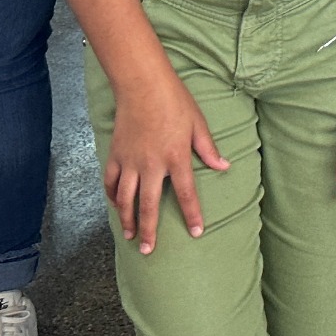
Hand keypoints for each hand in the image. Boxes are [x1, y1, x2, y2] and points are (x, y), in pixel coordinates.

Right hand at [104, 67, 229, 253]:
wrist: (143, 84)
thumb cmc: (174, 101)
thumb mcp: (198, 124)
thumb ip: (208, 148)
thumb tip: (225, 167)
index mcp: (176, 158)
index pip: (186, 194)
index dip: (192, 215)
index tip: (195, 232)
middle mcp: (151, 165)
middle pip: (148, 205)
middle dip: (149, 230)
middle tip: (149, 251)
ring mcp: (130, 161)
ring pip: (126, 199)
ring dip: (127, 220)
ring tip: (130, 236)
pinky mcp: (115, 154)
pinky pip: (111, 182)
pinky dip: (112, 196)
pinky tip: (116, 205)